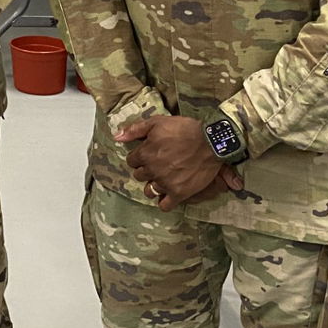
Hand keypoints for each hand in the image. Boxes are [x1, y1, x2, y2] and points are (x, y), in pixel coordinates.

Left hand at [116, 115, 237, 211]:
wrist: (210, 142)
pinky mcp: (179, 193)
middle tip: (157, 165)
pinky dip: (164, 202)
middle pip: (140, 176)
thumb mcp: (157, 122)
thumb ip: (135, 129)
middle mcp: (152, 170)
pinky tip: (168, 195)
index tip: (148, 154)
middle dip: (146, 170)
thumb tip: (116, 137)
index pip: (132, 161)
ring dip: (153, 186)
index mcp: (145, 153)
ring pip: (149, 190)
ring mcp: (165, 183)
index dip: (139, 157)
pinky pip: (165, 205)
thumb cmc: (184, 129)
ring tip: (162, 180)